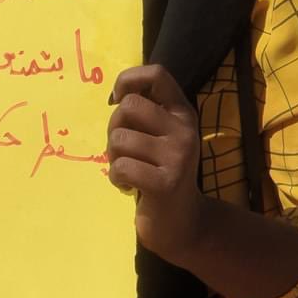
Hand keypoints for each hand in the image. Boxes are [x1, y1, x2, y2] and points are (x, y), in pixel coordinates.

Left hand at [106, 64, 204, 266]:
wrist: (184, 223)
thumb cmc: (160, 171)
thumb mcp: (158, 135)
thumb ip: (144, 112)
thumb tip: (117, 93)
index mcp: (182, 112)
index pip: (156, 74)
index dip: (128, 80)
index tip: (117, 101)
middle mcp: (185, 129)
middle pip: (128, 105)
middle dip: (113, 127)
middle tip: (123, 149)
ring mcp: (178, 156)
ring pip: (119, 138)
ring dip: (113, 156)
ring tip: (128, 169)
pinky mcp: (166, 183)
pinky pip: (121, 167)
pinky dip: (116, 177)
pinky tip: (128, 186)